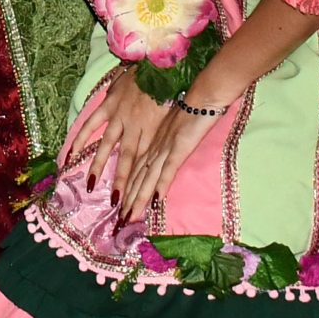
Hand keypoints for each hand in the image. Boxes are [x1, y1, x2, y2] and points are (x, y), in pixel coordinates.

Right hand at [63, 70, 177, 219]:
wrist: (161, 62)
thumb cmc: (172, 87)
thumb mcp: (173, 114)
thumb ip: (163, 132)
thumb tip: (160, 152)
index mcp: (153, 132)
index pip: (144, 164)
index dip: (139, 185)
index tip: (135, 204)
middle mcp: (135, 127)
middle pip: (127, 161)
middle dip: (120, 184)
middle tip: (115, 206)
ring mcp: (120, 116)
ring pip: (108, 146)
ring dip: (98, 167)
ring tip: (89, 186)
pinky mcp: (109, 104)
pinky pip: (92, 124)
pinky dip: (81, 138)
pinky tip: (71, 154)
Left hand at [124, 89, 230, 215]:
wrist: (200, 97)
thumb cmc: (187, 108)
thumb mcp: (170, 127)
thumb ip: (164, 141)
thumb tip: (162, 155)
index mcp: (151, 143)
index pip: (136, 170)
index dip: (127, 188)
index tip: (119, 204)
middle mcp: (154, 149)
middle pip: (138, 178)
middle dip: (128, 200)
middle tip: (118, 220)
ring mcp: (164, 149)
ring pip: (147, 178)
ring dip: (137, 198)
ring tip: (128, 217)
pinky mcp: (178, 149)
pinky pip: (167, 171)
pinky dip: (160, 186)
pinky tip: (153, 202)